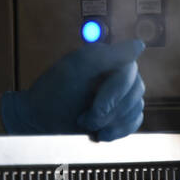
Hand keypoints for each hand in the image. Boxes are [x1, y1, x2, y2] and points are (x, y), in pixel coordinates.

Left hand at [1, 39, 145, 140]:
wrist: (40, 119)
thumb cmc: (53, 91)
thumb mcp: (76, 69)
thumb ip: (106, 56)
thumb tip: (139, 45)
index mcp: (107, 58)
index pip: (129, 71)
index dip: (115, 92)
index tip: (96, 107)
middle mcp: (118, 74)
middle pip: (134, 92)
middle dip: (109, 112)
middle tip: (85, 119)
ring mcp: (121, 94)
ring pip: (136, 108)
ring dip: (111, 123)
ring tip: (87, 124)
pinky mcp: (121, 113)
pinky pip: (135, 122)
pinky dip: (118, 131)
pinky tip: (101, 134)